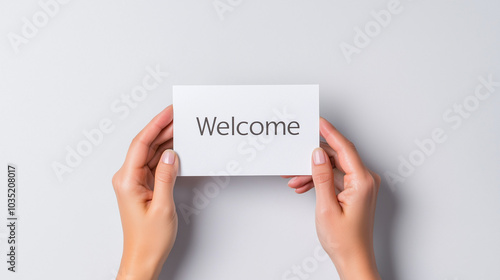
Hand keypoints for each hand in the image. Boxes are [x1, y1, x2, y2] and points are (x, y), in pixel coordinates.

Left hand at [112, 105, 177, 279]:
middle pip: (144, 145)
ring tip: (180, 127)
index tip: (168, 112)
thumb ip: (166, 176)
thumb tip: (170, 154)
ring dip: (164, 140)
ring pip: (149, 153)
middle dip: (161, 128)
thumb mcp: (163, 206)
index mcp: (127, 180)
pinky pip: (152, 164)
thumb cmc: (149, 239)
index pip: (141, 144)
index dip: (155, 125)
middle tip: (178, 115)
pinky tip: (175, 147)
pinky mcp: (141, 186)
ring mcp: (134, 182)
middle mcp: (127, 178)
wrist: (143, 258)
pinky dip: (164, 154)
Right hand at [285, 118, 380, 279]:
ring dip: (313, 171)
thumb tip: (317, 154)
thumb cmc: (344, 240)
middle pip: (338, 156)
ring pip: (334, 167)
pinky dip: (320, 180)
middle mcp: (365, 180)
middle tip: (294, 158)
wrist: (353, 259)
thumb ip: (321, 176)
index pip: (345, 148)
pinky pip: (336, 177)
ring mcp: (361, 186)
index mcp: (362, 182)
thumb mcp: (326, 206)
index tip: (318, 122)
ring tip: (295, 179)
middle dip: (313, 158)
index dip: (330, 132)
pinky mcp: (355, 191)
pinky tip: (304, 185)